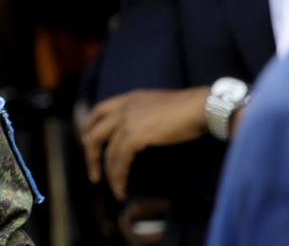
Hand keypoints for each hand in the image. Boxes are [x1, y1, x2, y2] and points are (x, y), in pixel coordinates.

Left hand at [82, 87, 209, 198]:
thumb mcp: (160, 105)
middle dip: (91, 155)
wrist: (200, 107)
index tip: (87, 143)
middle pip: (94, 132)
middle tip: (94, 174)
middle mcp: (123, 108)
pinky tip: (122, 188)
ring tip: (115, 190)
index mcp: (129, 98)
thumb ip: (146, 113)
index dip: (90, 127)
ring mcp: (127, 121)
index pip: (99, 110)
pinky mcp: (134, 136)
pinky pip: (120, 160)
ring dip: (109, 174)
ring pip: (108, 151)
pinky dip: (119, 176)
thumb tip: (143, 131)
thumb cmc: (190, 108)